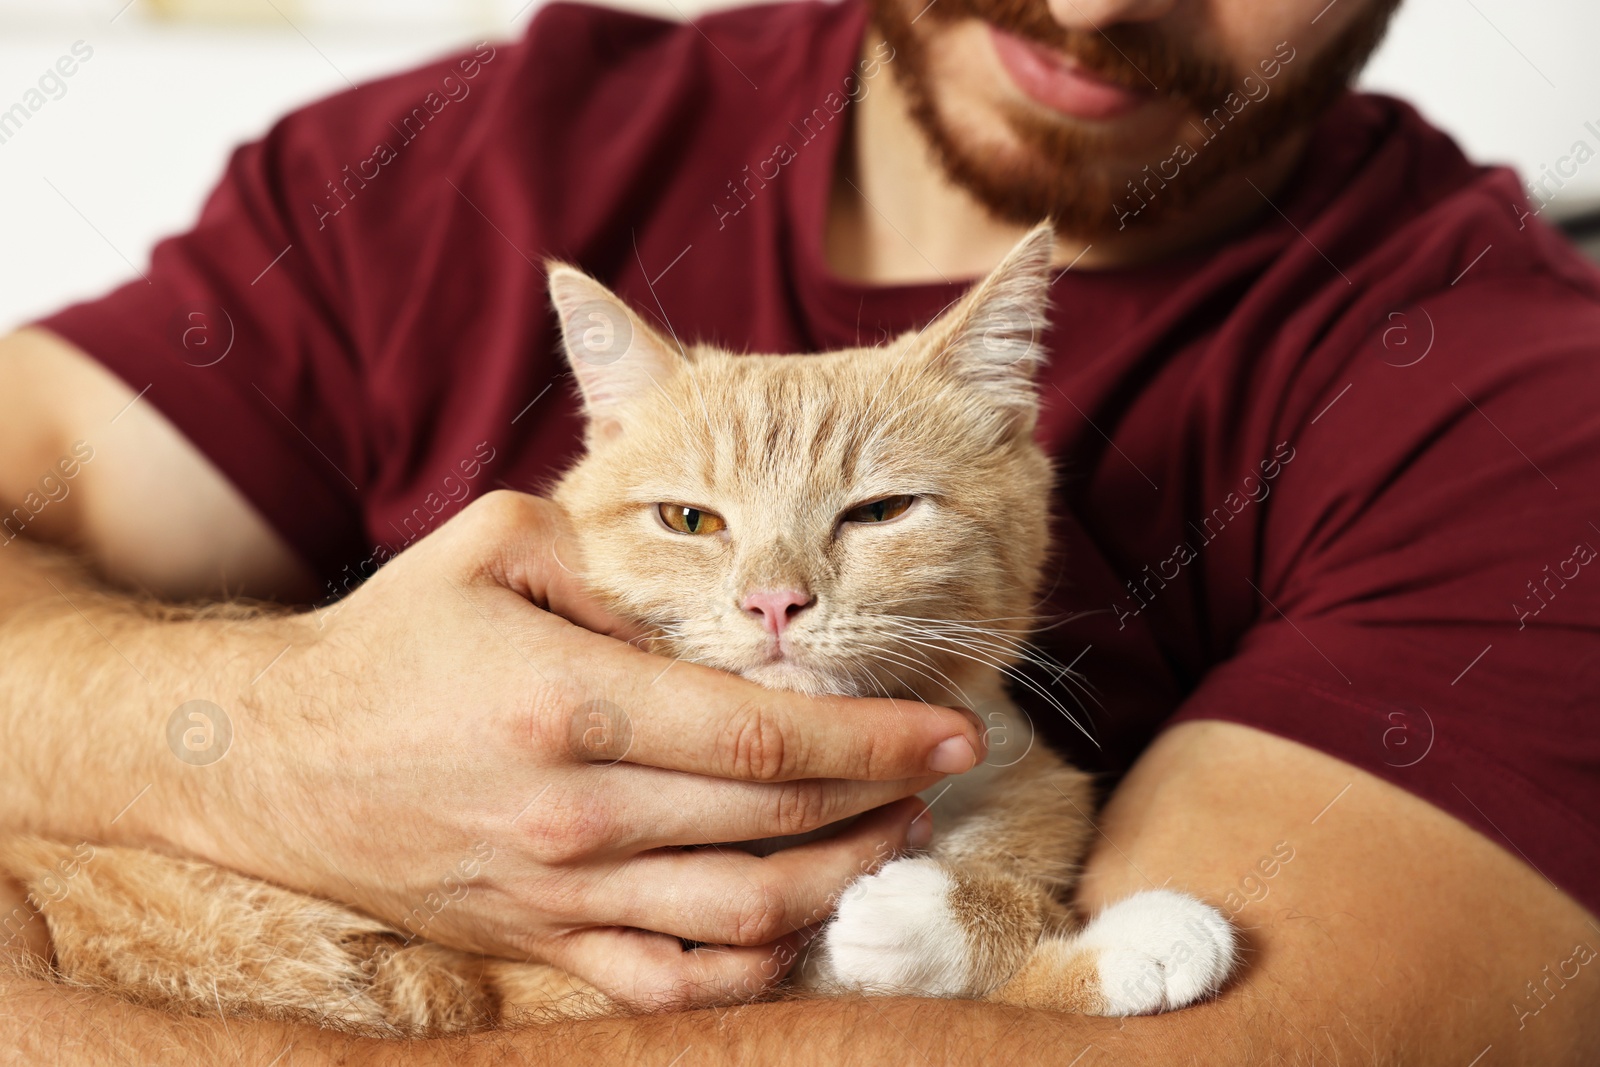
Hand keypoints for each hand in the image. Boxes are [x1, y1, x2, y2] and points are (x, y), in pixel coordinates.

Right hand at [217, 491, 982, 1008]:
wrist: (269, 757)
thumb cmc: (390, 642)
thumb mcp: (493, 546)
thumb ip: (612, 555)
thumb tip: (708, 608)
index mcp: (571, 703)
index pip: (767, 734)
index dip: (877, 736)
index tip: (952, 727)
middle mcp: (577, 811)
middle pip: (777, 820)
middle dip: (886, 795)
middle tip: (945, 768)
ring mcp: (561, 892)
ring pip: (746, 913)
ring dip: (843, 876)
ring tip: (893, 830)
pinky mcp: (541, 941)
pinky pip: (673, 981)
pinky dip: (754, 965)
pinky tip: (801, 921)